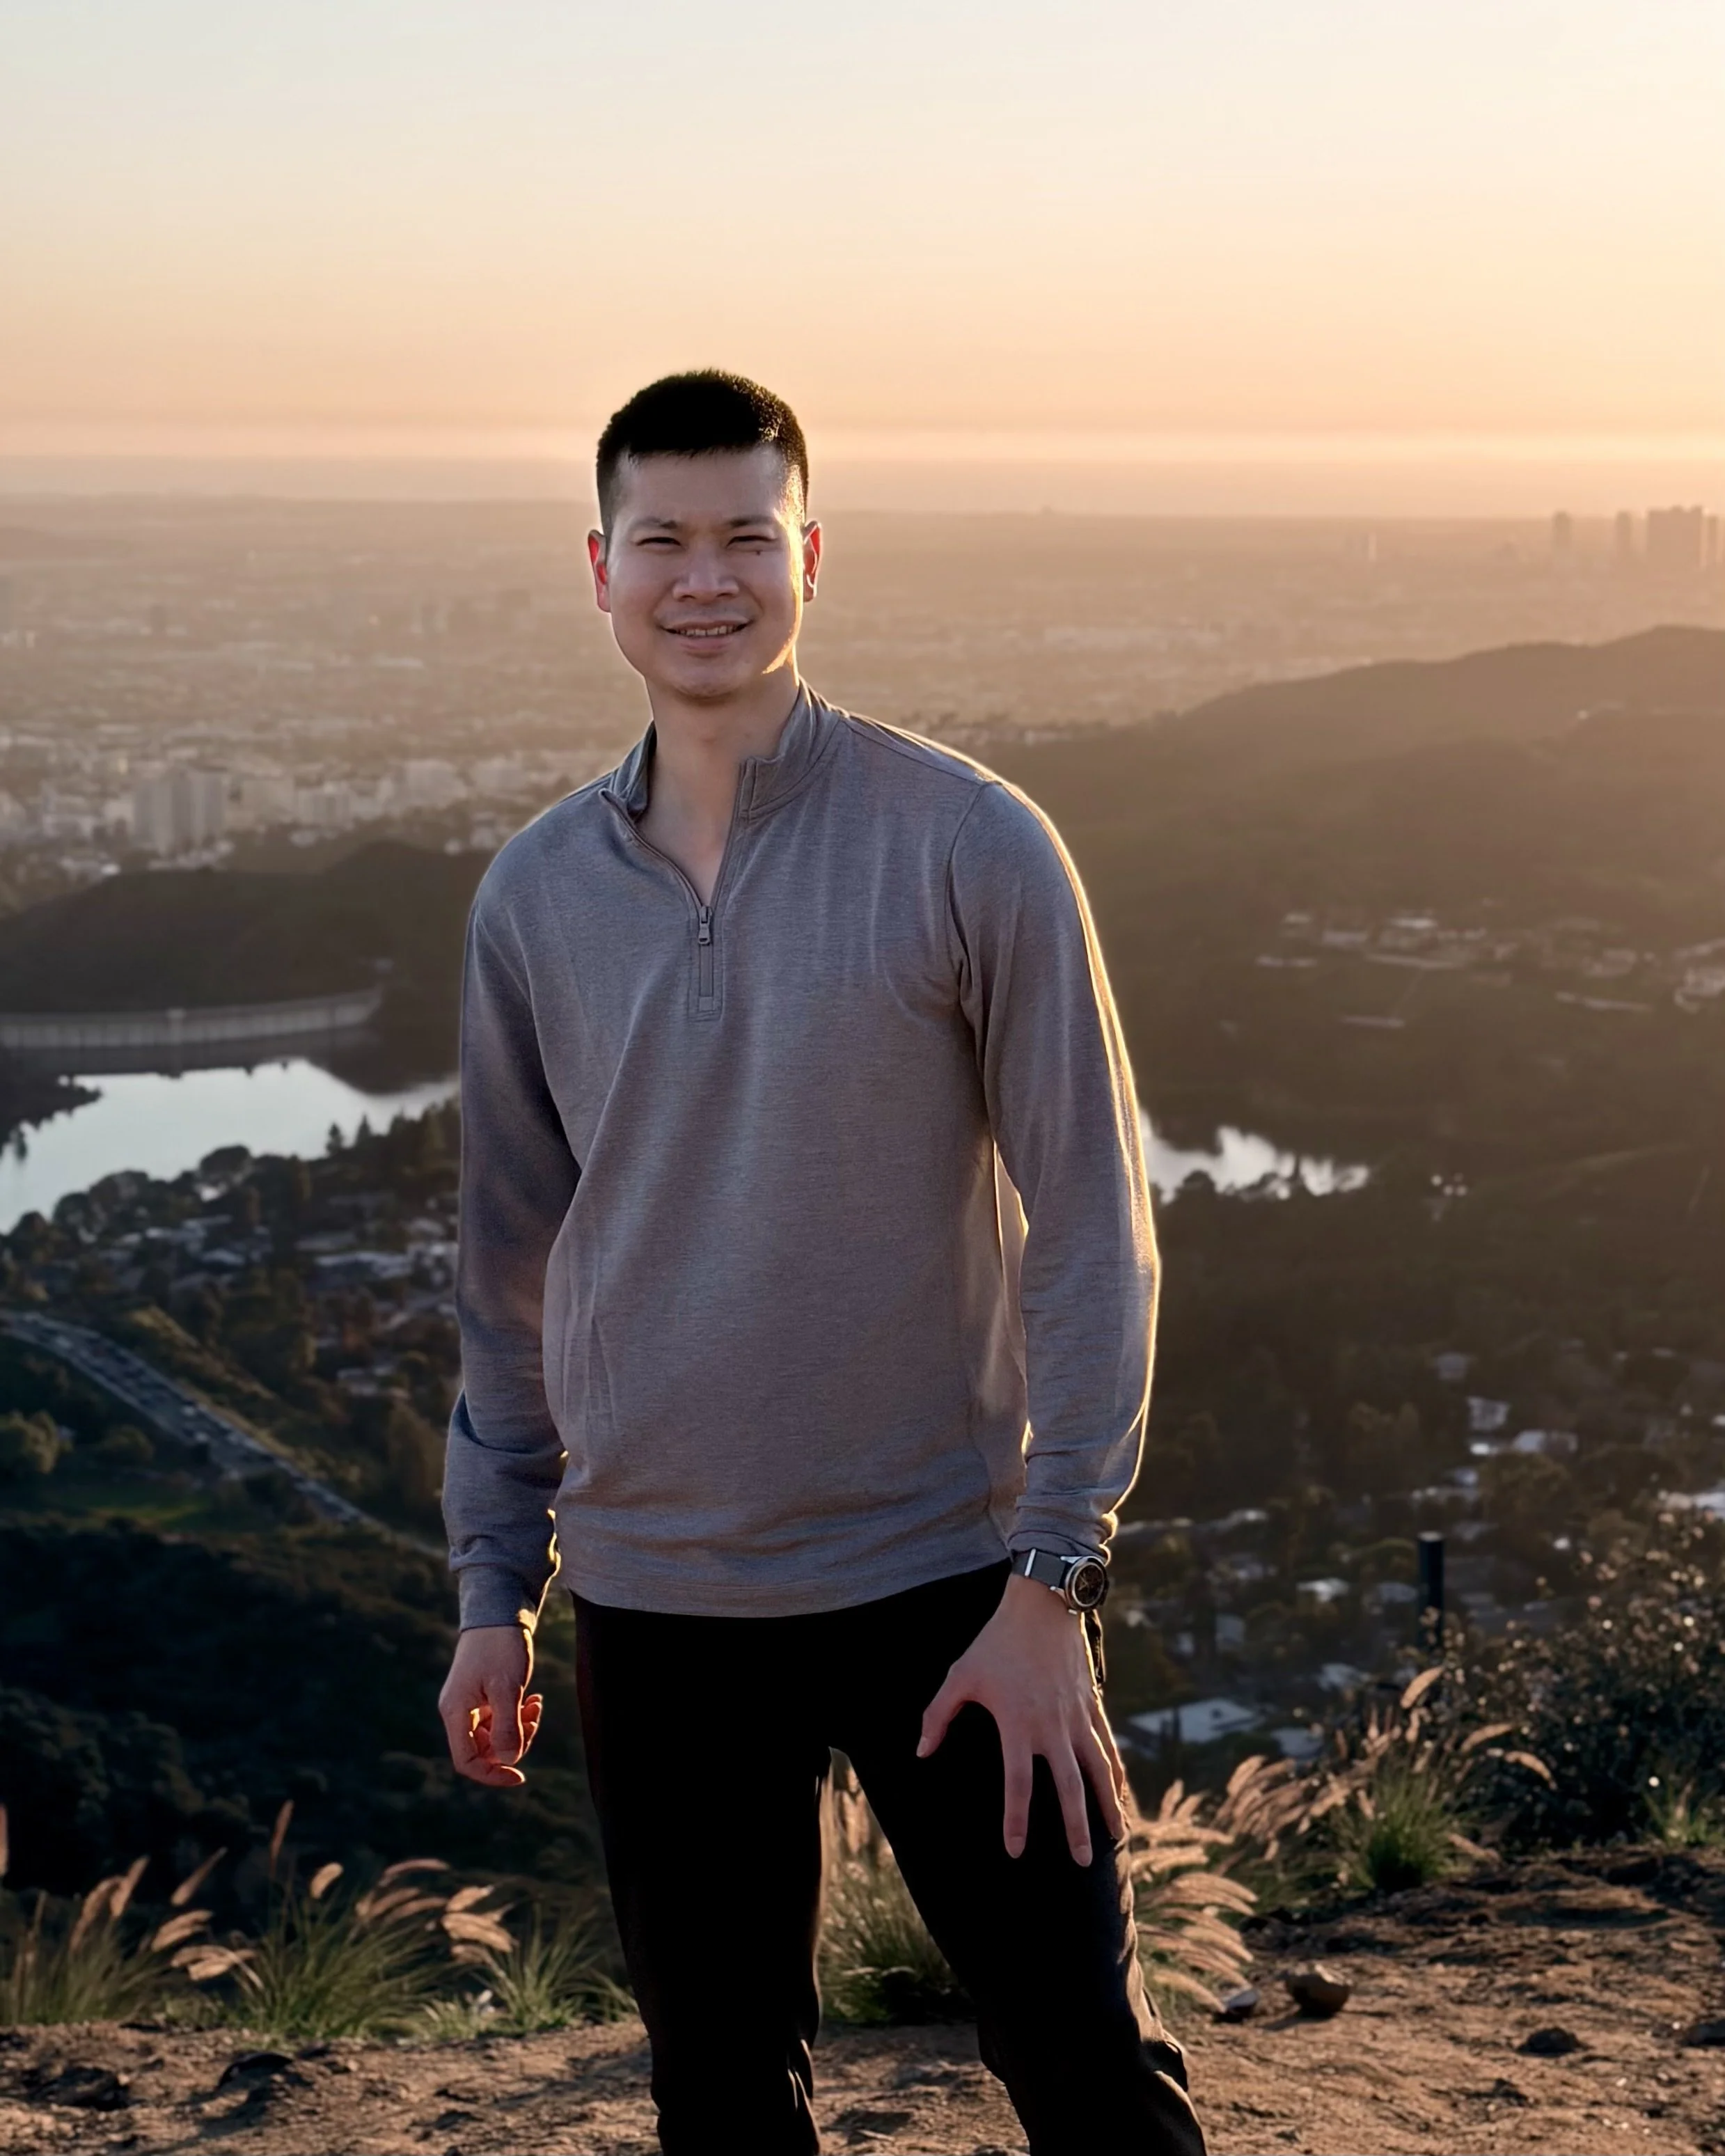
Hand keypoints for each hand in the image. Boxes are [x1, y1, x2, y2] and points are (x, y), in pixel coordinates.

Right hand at [438, 1624, 543, 1787]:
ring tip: (536, 1706)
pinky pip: (500, 1719)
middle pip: (484, 1750)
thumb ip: (507, 1725)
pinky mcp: (484, 1695)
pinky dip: (518, 1715)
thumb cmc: (500, 1646)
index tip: (519, 1775)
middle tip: (533, 1720)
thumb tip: (509, 1760)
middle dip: (513, 1744)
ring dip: (519, 1728)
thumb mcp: (508, 1686)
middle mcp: (459, 1711)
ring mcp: (471, 1703)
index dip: (491, 1774)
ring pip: (495, 1735)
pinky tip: (534, 1700)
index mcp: (456, 1712)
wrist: (500, 1609)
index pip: (467, 1762)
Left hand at [917, 1573, 1126, 1864]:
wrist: (1041, 1605)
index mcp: (1018, 1724)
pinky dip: (1115, 1772)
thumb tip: (920, 1751)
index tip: (1016, 1851)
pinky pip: (1107, 1745)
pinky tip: (1120, 1794)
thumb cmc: (996, 1641)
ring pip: (1098, 1770)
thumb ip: (937, 1714)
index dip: (1016, 1820)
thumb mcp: (960, 1674)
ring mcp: (1077, 1717)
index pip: (1018, 1784)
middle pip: (1068, 1787)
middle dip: (1076, 1828)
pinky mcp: (1092, 1703)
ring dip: (1107, 1805)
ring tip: (1116, 1837)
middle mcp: (1052, 1727)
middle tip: (1083, 1864)